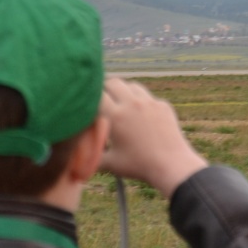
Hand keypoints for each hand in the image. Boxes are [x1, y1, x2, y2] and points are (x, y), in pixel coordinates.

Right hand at [98, 78, 207, 198]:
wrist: (172, 165)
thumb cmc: (138, 166)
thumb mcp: (110, 164)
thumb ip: (91, 158)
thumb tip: (76, 160)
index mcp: (115, 115)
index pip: (96, 95)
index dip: (90, 98)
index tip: (89, 105)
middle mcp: (132, 103)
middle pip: (113, 82)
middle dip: (106, 88)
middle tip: (103, 98)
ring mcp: (149, 102)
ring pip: (132, 85)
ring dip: (124, 91)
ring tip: (122, 103)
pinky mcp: (163, 105)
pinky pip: (148, 96)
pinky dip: (142, 101)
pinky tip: (142, 115)